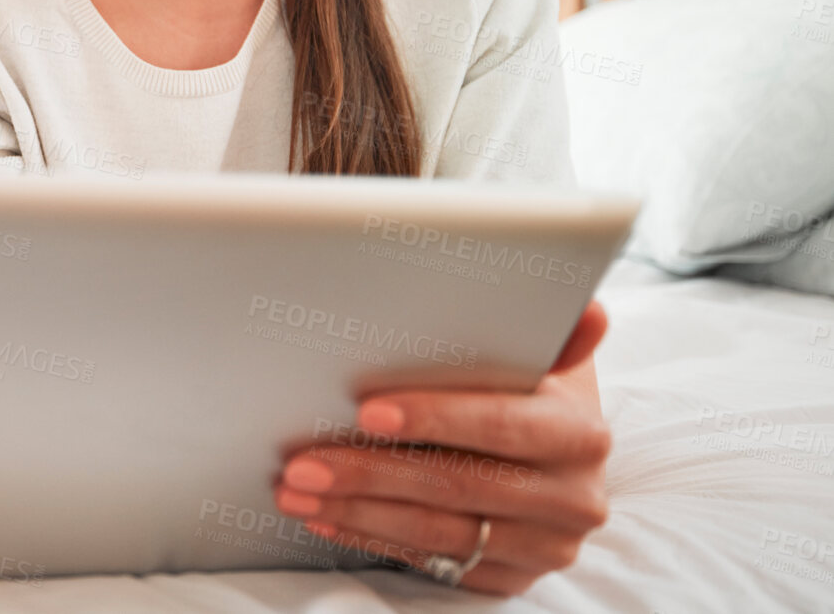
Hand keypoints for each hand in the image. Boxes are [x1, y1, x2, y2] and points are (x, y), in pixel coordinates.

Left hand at [272, 302, 611, 595]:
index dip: (433, 418)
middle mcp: (571, 499)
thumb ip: (553, 333)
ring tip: (296, 490)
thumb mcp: (542, 358)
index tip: (367, 411)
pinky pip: (432, 560)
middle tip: (303, 462)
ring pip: (436, 531)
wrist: (557, 455)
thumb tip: (591, 309)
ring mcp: (543, 546)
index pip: (500, 424)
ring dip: (356, 510)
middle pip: (455, 485)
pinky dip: (370, 537)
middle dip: (369, 472)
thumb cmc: (529, 391)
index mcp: (579, 434)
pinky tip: (326, 516)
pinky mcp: (510, 577)